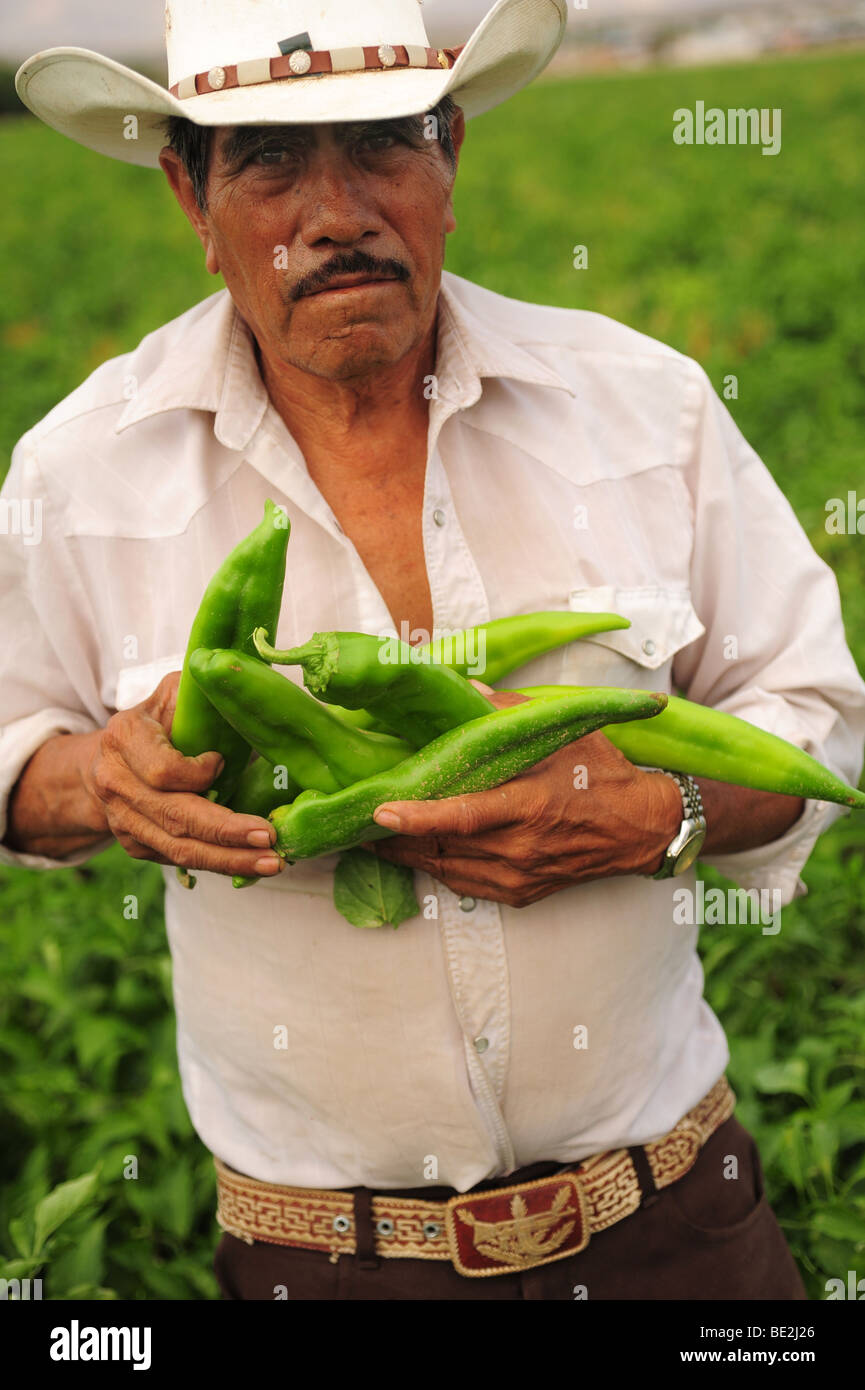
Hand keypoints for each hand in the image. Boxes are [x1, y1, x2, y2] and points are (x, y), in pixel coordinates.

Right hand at [83, 672, 283, 878]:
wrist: (108, 760)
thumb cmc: (155, 722)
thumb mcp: (172, 694)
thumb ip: (201, 692)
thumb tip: (246, 691)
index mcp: (124, 739)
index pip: (163, 771)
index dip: (198, 773)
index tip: (221, 762)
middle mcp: (116, 783)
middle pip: (176, 818)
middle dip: (227, 832)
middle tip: (270, 839)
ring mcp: (122, 819)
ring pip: (179, 848)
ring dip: (229, 859)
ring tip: (271, 861)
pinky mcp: (135, 845)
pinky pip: (179, 860)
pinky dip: (217, 864)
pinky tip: (249, 863)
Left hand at [367, 690, 681, 907]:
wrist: (640, 829)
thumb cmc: (601, 774)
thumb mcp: (563, 733)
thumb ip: (508, 711)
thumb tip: (464, 690)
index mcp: (528, 805)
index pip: (461, 816)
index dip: (417, 817)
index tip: (379, 812)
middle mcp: (519, 847)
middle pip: (440, 846)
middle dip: (391, 836)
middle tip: (351, 817)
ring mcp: (518, 876)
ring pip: (444, 869)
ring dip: (405, 854)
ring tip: (369, 834)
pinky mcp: (519, 894)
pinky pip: (462, 883)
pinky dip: (434, 866)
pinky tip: (413, 849)